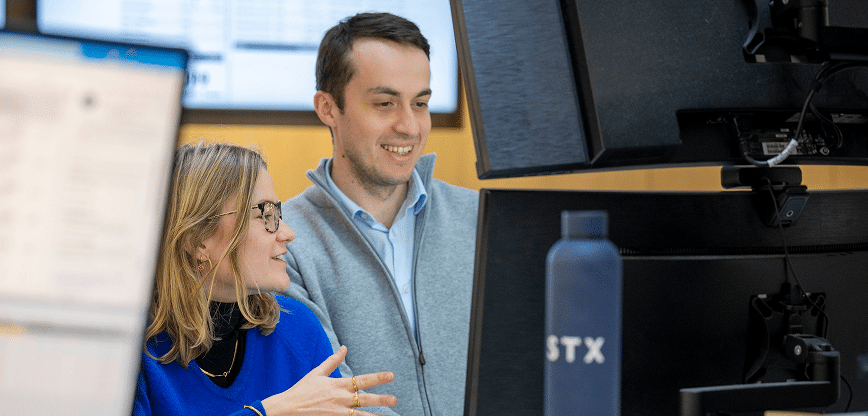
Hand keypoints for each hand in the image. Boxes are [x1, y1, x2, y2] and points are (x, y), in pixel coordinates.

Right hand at [261, 345, 396, 415]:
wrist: (287, 409)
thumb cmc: (302, 390)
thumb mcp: (317, 373)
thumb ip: (333, 361)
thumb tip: (344, 348)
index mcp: (338, 385)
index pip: (362, 380)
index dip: (378, 378)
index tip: (391, 375)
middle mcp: (340, 399)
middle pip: (365, 399)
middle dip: (381, 400)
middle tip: (394, 399)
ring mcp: (337, 413)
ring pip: (361, 415)